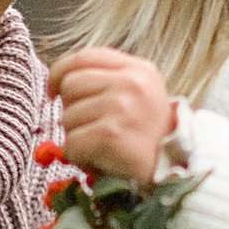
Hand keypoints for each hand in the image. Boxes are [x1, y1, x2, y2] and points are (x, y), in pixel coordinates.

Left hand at [50, 48, 176, 188]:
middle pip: (71, 85)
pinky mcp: (111, 135)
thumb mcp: (138, 95)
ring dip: (77, 138)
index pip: (84, 57)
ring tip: (102, 148)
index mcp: (138, 69)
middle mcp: (131, 83)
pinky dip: (79, 157)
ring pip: (67, 117)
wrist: (175, 171)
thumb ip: (107, 80)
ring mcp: (122, 108)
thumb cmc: (148, 136)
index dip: (60, 72)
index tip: (53, 92)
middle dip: (72, 110)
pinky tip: (99, 161)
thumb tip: (59, 81)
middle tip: (92, 129)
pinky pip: (72, 143)